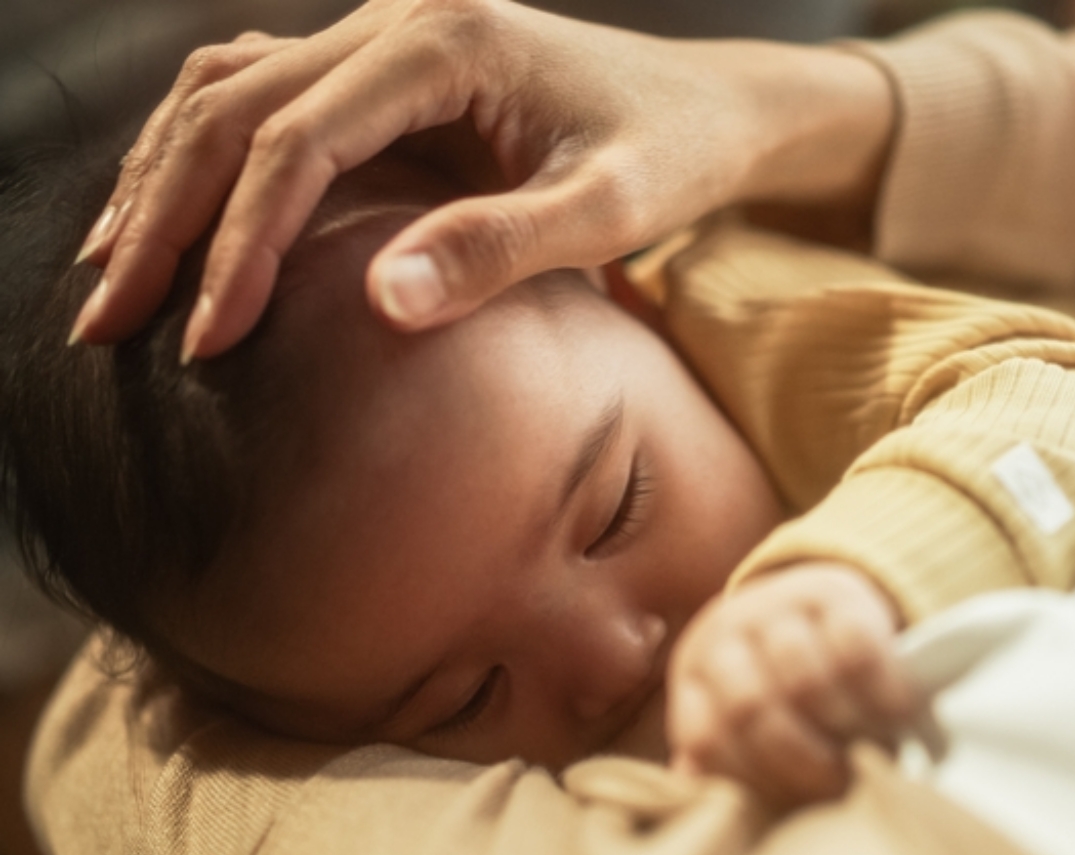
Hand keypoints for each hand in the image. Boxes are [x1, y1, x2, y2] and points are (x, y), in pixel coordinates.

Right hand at [69, 0, 893, 359]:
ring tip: (109, 274)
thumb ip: (500, 248)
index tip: (207, 339)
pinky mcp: (385, 74)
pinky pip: (263, 99)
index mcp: (442, 40)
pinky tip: (174, 216)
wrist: (705, 111)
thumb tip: (380, 302)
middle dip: (162, 221)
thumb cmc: (670, 157)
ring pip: (226, 95)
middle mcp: (392, 20)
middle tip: (107, 321)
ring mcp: (381, 39)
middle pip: (230, 111)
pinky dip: (203, 158)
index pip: (297, 144)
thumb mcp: (607, 210)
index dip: (240, 245)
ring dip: (160, 184)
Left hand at [667, 563, 918, 806]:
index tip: (793, 804)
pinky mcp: (832, 591)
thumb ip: (730, 762)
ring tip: (870, 751)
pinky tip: (898, 714)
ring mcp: (774, 605)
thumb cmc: (781, 684)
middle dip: (800, 760)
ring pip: (803, 680)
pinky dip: (881, 691)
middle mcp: (723, 633)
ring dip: (843, 727)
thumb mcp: (745, 718)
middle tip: (840, 785)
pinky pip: (856, 649)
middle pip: (751, 709)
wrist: (817, 603)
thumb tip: (705, 810)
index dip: (751, 780)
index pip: (706, 739)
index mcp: (694, 675)